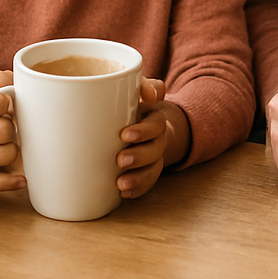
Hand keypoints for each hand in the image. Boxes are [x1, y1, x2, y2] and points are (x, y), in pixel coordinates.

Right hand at [0, 74, 23, 190]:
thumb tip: (5, 79)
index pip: (0, 103)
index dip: (5, 103)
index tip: (1, 106)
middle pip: (7, 130)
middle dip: (9, 126)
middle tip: (1, 127)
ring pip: (9, 153)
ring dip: (10, 148)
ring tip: (1, 144)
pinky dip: (12, 182)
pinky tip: (20, 177)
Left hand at [116, 79, 188, 199]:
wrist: (140, 121)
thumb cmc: (131, 102)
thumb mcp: (134, 89)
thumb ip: (143, 84)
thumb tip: (150, 94)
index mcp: (154, 119)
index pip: (156, 125)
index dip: (143, 131)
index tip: (124, 135)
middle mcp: (157, 139)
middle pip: (156, 150)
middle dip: (139, 157)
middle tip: (120, 160)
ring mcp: (153, 157)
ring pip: (153, 170)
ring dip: (139, 178)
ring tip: (120, 184)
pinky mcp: (146, 171)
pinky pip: (147, 183)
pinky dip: (137, 189)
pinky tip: (123, 194)